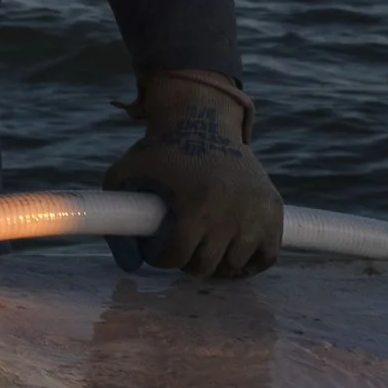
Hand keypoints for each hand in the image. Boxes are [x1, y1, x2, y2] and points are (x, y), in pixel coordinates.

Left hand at [103, 71, 283, 277]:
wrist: (205, 122)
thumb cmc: (161, 150)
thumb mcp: (127, 171)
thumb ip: (113, 209)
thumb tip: (127, 263)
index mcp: (196, 207)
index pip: (177, 257)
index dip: (161, 259)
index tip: (157, 252)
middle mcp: (231, 214)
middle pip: (206, 266)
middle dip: (187, 262)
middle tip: (180, 251)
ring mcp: (256, 214)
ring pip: (235, 265)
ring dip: (217, 263)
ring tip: (203, 251)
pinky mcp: (274, 211)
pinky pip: (267, 256)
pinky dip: (250, 262)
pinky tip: (231, 255)